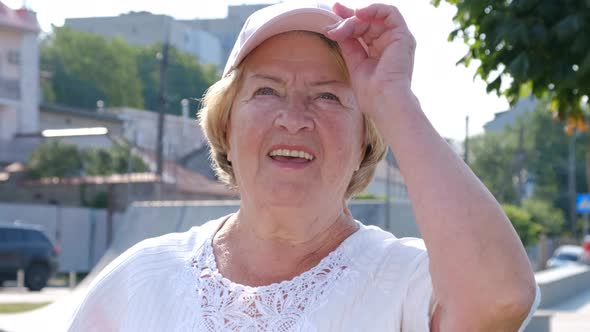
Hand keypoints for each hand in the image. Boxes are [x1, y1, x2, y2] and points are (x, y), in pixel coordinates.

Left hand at [326, 2, 416, 116]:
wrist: (383, 100)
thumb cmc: (370, 91)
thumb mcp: (353, 61)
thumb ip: (347, 42)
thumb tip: (334, 28)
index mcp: (378, 50)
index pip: (362, 29)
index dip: (347, 20)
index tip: (332, 13)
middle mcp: (388, 43)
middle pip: (367, 21)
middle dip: (347, 19)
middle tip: (333, 25)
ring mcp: (396, 39)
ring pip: (374, 17)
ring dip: (356, 19)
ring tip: (344, 27)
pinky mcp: (403, 36)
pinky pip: (390, 12)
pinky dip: (374, 9)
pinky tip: (359, 14)